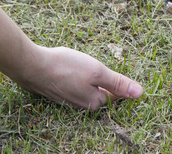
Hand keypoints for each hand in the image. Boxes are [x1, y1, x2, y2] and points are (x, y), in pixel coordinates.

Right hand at [15, 45, 142, 109]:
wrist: (31, 65)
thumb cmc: (65, 67)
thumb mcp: (97, 72)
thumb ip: (118, 83)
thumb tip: (140, 93)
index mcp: (95, 103)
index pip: (117, 95)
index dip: (121, 81)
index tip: (117, 69)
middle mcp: (83, 106)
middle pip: (102, 92)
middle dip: (105, 79)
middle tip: (99, 65)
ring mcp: (69, 101)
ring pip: (88, 89)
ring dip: (91, 78)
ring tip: (85, 65)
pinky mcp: (59, 93)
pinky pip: (76, 87)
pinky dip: (78, 78)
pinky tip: (73, 68)